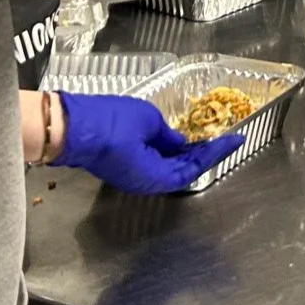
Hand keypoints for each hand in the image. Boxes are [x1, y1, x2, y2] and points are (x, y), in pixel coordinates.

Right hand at [53, 92, 243, 195]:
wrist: (70, 127)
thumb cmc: (109, 124)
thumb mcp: (149, 122)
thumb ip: (168, 136)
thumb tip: (179, 143)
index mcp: (154, 177)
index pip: (193, 168)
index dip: (215, 153)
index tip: (234, 140)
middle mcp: (143, 182)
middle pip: (182, 172)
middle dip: (204, 155)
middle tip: (223, 139)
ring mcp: (131, 176)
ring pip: (167, 169)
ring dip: (187, 155)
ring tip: (204, 138)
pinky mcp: (122, 167)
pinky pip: (153, 164)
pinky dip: (169, 154)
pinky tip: (176, 140)